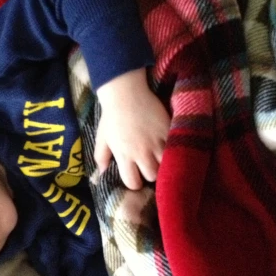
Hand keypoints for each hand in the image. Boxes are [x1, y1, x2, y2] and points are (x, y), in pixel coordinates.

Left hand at [95, 68, 169, 189]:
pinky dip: (172, 150)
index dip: (135, 182)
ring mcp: (157, 141)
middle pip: (152, 175)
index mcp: (124, 155)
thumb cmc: (111, 117)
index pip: (133, 182)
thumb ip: (101, 158)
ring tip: (159, 158)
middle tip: (148, 166)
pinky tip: (168, 147)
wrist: (126, 92)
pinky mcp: (167, 130)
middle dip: (150, 174)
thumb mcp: (102, 138)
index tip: (136, 176)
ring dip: (163, 163)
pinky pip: (175, 148)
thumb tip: (102, 174)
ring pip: (166, 164)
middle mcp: (141, 152)